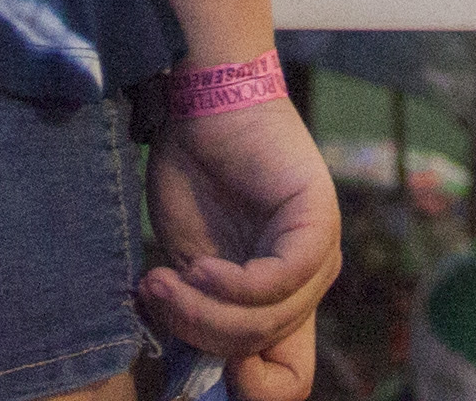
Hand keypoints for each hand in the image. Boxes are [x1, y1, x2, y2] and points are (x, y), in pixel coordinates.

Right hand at [138, 91, 336, 400]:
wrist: (202, 102)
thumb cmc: (193, 176)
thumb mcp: (190, 268)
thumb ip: (203, 319)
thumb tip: (196, 376)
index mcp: (283, 298)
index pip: (286, 380)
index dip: (243, 388)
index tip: (186, 363)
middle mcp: (310, 282)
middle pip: (263, 352)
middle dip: (199, 334)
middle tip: (155, 296)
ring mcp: (320, 253)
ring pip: (266, 323)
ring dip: (203, 311)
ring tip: (165, 281)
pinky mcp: (319, 223)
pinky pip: (276, 283)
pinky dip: (230, 286)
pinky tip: (198, 266)